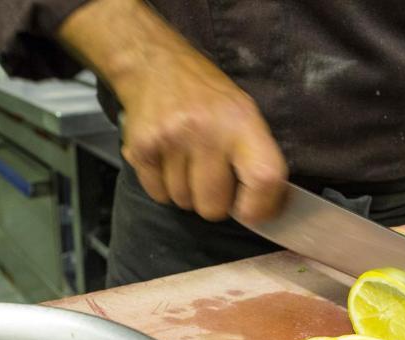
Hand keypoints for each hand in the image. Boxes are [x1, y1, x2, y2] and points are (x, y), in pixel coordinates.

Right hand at [117, 50, 287, 222]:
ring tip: (185, 161)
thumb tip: (262, 210)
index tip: (251, 211)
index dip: (260, 207)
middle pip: (213, 206)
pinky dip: (162, 186)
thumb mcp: (243, 113)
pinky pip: (158, 195)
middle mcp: (207, 131)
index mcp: (241, 121)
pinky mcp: (141, 149)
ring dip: (186, 191)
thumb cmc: (205, 95)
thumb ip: (255, 158)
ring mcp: (171, 140)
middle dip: (213, 201)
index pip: (263, 179)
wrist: (153, 64)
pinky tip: (166, 160)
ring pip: (183, 202)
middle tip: (210, 176)